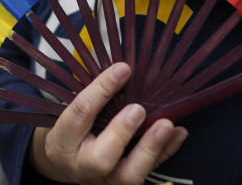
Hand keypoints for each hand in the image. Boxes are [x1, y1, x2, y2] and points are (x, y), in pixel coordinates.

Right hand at [30, 63, 187, 183]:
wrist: (68, 164)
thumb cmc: (73, 130)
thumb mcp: (71, 111)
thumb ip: (93, 94)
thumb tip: (124, 68)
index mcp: (63, 141)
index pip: (80, 114)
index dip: (102, 90)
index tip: (123, 69)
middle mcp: (82, 165)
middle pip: (100, 159)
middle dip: (121, 133)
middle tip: (139, 109)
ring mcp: (104, 180)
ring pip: (127, 176)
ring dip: (150, 149)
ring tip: (166, 125)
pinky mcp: (123, 184)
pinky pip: (149, 174)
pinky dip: (166, 153)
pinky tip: (178, 133)